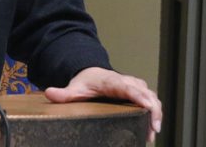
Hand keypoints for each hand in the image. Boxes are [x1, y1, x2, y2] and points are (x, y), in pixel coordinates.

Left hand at [44, 67, 162, 143]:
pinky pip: (151, 100)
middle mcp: (127, 82)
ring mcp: (135, 87)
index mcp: (112, 81)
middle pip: (145, 92)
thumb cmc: (86, 82)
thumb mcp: (75, 88)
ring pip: (151, 96)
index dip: (138, 96)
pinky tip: (153, 128)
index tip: (147, 106)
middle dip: (153, 109)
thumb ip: (63, 93)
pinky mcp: (139, 92)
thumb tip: (50, 93)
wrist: (93, 74)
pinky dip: (155, 112)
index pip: (127, 87)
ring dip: (156, 112)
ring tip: (154, 132)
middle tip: (153, 128)